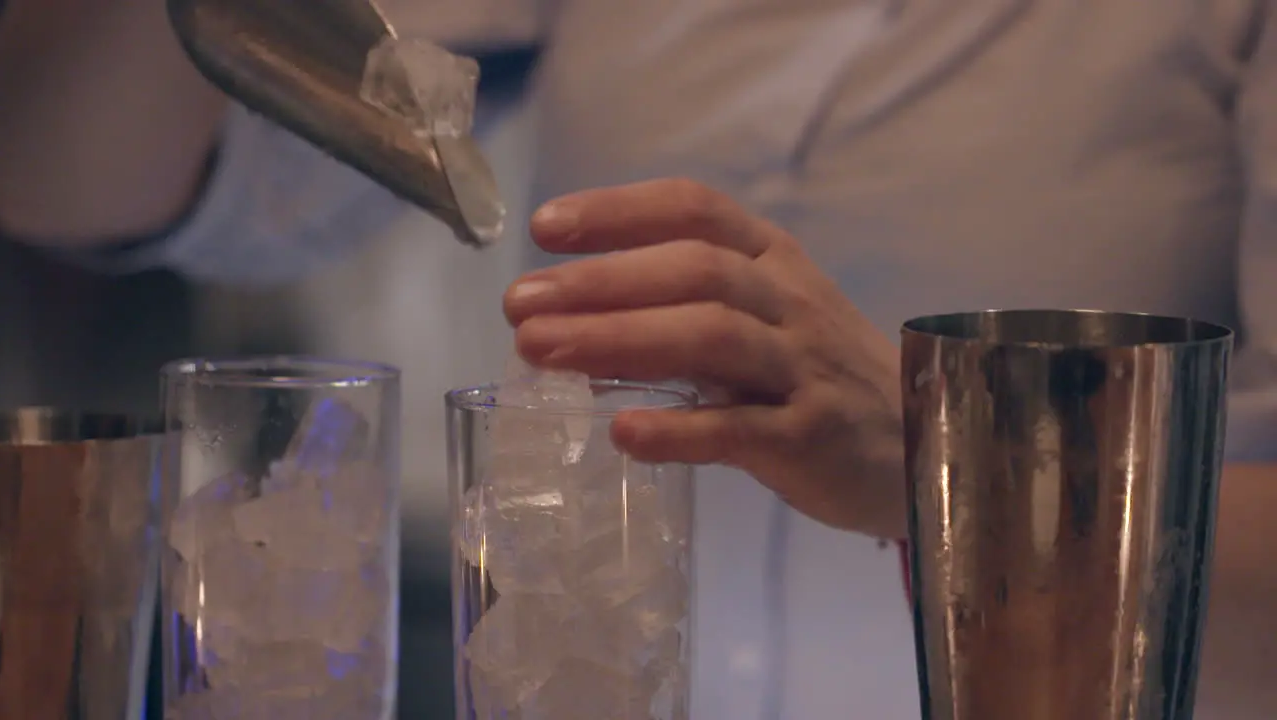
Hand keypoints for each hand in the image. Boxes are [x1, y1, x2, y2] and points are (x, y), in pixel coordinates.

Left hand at [504, 179, 907, 539]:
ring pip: (712, 338)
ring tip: (542, 353)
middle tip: (520, 306)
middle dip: (600, 283)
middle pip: (694, 271)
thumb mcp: (767, 313)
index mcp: (773, 260)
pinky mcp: (811, 439)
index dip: (619, 210)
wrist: (921, 442)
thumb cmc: (815, 372)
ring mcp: (805, 369)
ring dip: (620, 339)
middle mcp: (791, 301)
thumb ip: (684, 303)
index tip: (545, 225)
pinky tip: (623, 433)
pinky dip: (679, 430)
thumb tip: (568, 311)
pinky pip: (740, 429)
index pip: (695, 209)